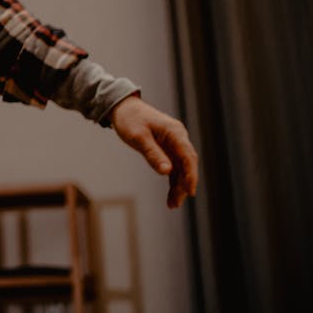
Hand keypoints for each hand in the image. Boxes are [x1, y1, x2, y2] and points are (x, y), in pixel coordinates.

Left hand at [109, 94, 198, 208]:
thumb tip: (167, 172)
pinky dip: (172, 180)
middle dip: (184, 184)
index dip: (191, 175)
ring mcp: (173, 144)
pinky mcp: (166, 149)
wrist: (122, 107)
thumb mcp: (138, 137)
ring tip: (173, 205)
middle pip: (186, 164)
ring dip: (178, 185)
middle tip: (177, 203)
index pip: (188, 157)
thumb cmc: (130, 119)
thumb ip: (152, 153)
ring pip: (180, 168)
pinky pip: (173, 167)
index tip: (190, 192)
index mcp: (175, 132)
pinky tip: (170, 196)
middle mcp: (178, 138)